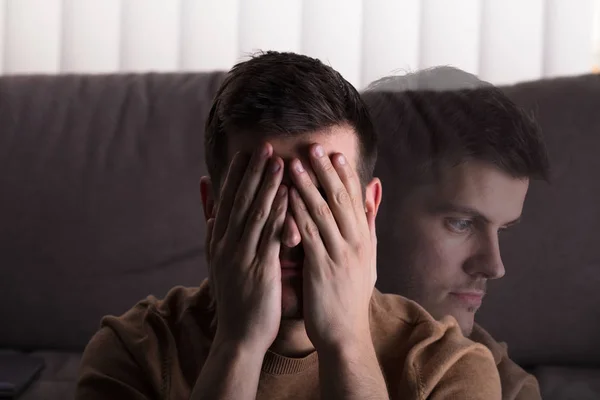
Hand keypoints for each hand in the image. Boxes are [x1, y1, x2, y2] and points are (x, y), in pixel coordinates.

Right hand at [206, 143, 287, 352]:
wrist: (239, 337)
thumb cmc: (235, 300)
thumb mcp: (218, 264)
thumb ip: (215, 233)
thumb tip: (211, 209)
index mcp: (217, 243)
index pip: (226, 202)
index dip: (236, 175)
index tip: (246, 153)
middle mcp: (226, 246)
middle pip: (240, 202)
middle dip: (253, 172)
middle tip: (265, 146)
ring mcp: (241, 257)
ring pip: (254, 214)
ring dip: (267, 186)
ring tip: (279, 161)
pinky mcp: (260, 270)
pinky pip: (270, 236)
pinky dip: (279, 214)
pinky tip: (289, 196)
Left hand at [288, 144, 376, 351]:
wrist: (346, 334)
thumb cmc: (351, 297)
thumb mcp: (368, 260)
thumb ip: (368, 226)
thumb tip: (373, 198)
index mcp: (364, 239)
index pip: (355, 200)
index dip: (345, 175)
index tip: (334, 153)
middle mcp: (355, 243)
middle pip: (339, 200)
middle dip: (325, 172)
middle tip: (312, 147)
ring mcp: (340, 255)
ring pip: (322, 213)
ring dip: (307, 187)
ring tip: (293, 164)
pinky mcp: (321, 269)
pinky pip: (308, 236)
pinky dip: (296, 214)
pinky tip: (284, 199)